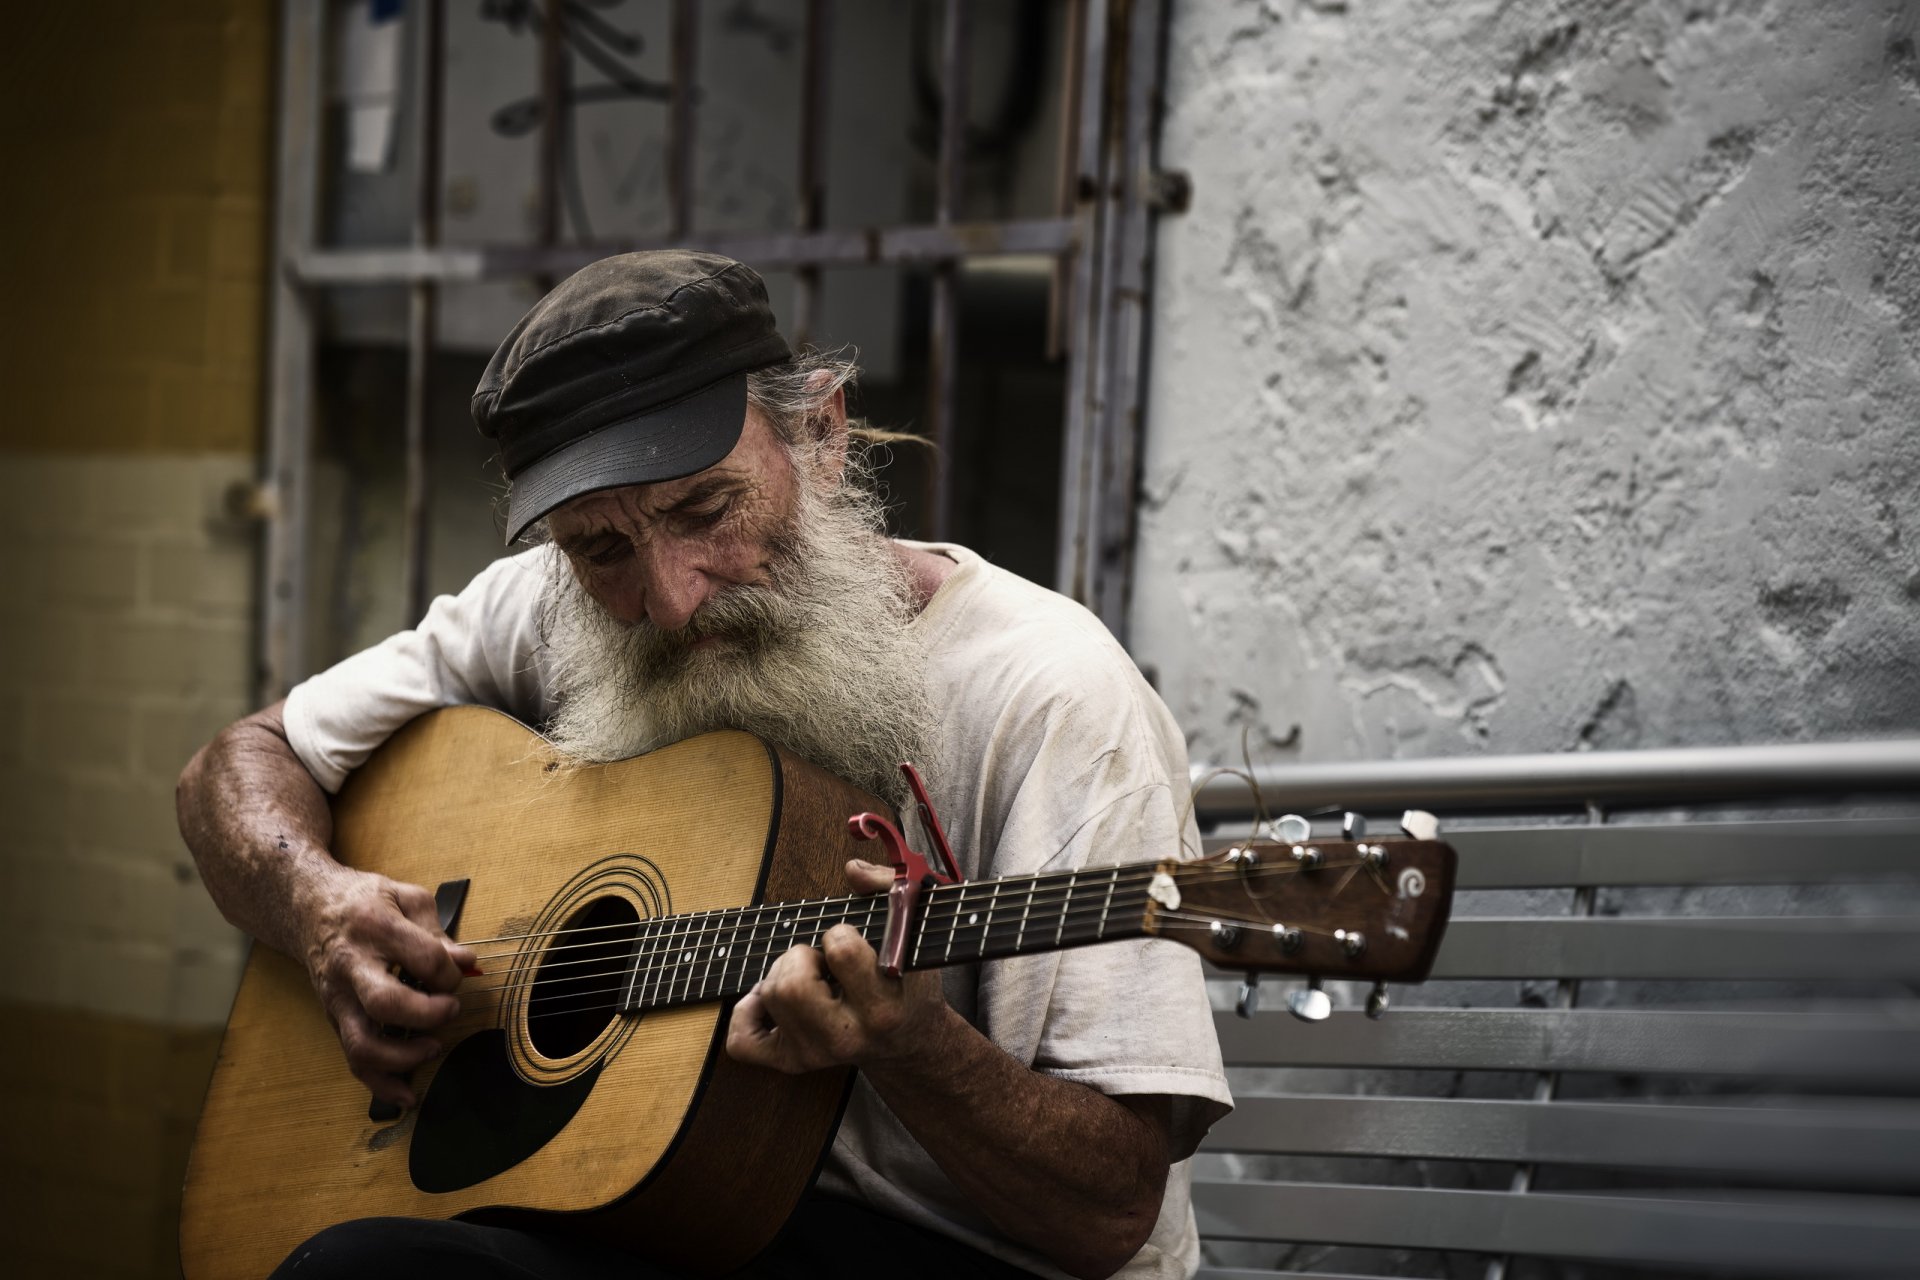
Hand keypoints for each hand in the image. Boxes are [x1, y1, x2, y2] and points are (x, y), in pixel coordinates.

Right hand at [297, 864, 476, 1106]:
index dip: (449, 972)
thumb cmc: (364, 902)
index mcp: (375, 927)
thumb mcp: (405, 898)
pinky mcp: (335, 1018)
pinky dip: (381, 1083)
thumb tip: (466, 962)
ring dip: (404, 1057)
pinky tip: (406, 1094)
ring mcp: (339, 997)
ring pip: (363, 1044)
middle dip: (428, 1015)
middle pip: (386, 1004)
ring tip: (433, 1048)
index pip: (422, 958)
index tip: (457, 972)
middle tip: (450, 1009)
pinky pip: (354, 1059)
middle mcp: (351, 966)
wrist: (308, 908)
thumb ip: (437, 930)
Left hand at [726, 859, 957, 1073]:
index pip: (841, 952)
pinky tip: (771, 999)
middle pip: (792, 985)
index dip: (840, 934)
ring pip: (770, 997)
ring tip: (811, 976)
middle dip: (801, 956)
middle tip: (823, 960)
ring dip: (782, 973)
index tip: (851, 940)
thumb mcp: (915, 934)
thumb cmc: (910, 984)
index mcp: (883, 1007)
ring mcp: (815, 1054)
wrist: (909, 1042)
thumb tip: (853, 870)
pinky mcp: (791, 1063)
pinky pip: (742, 1040)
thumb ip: (892, 890)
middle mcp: (847, 1038)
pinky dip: (748, 1011)